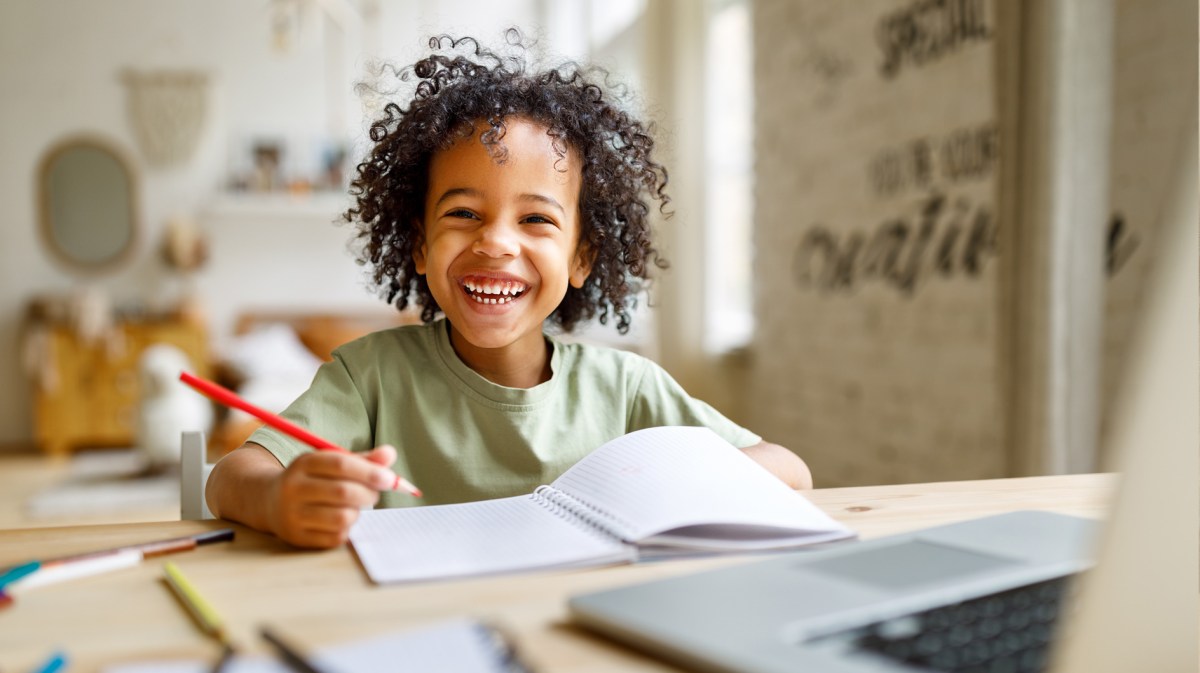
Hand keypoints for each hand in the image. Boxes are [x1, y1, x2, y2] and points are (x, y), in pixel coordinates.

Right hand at [265, 445, 398, 548]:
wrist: (270, 502)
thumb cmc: (313, 479)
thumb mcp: (331, 463)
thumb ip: (363, 460)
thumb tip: (390, 454)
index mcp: (303, 464)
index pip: (340, 464)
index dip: (369, 471)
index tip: (389, 478)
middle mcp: (294, 488)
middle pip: (343, 492)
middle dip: (368, 494)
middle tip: (374, 495)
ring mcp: (293, 515)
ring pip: (342, 517)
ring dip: (358, 513)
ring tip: (354, 507)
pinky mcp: (297, 537)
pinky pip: (336, 537)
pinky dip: (347, 529)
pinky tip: (341, 520)